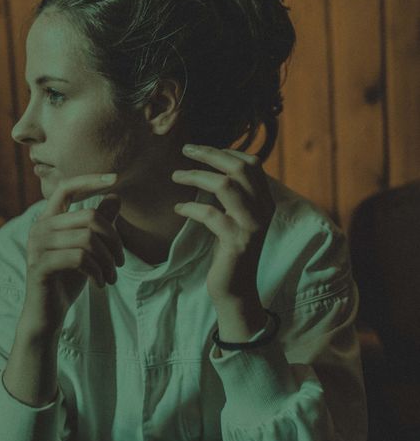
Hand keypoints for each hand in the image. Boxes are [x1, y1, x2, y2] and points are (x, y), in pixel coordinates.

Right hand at [23, 175, 124, 335]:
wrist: (47, 314)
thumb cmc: (68, 279)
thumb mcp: (88, 249)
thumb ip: (99, 223)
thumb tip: (115, 196)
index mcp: (49, 219)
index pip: (67, 188)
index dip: (90, 180)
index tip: (116, 179)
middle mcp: (39, 228)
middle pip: (88, 216)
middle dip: (113, 239)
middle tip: (121, 262)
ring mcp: (37, 246)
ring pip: (87, 239)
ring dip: (108, 260)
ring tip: (112, 276)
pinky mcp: (41, 266)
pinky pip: (79, 258)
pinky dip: (97, 271)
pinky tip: (101, 283)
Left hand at [171, 144, 275, 304]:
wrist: (236, 291)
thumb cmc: (229, 253)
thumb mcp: (235, 219)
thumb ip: (233, 197)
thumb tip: (214, 168)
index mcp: (265, 202)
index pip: (252, 165)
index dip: (227, 151)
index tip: (202, 150)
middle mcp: (263, 210)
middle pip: (240, 168)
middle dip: (210, 154)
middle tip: (185, 149)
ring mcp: (251, 226)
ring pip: (225, 186)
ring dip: (196, 176)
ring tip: (175, 176)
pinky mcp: (236, 242)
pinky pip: (211, 215)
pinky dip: (190, 208)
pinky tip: (178, 209)